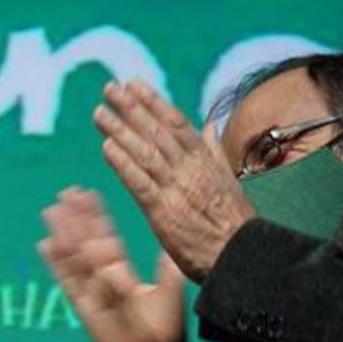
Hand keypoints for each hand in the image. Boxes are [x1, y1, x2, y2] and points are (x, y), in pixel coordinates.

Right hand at [39, 187, 184, 341]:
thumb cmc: (163, 327)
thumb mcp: (170, 289)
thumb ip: (167, 265)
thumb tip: (174, 236)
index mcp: (121, 269)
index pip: (106, 236)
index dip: (96, 216)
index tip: (87, 193)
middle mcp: (102, 275)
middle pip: (85, 241)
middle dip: (76, 217)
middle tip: (65, 192)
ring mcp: (90, 289)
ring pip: (73, 255)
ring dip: (63, 233)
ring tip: (52, 210)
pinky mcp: (82, 304)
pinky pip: (67, 281)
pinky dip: (56, 264)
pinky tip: (45, 244)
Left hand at [94, 80, 255, 281]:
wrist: (243, 256)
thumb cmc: (235, 224)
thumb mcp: (229, 180)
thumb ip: (214, 152)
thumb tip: (208, 125)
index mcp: (205, 161)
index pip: (176, 124)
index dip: (153, 103)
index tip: (135, 85)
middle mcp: (190, 170)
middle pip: (157, 132)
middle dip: (132, 108)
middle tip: (109, 88)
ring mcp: (177, 190)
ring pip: (145, 153)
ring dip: (120, 130)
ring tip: (99, 112)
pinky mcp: (164, 213)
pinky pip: (140, 183)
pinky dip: (124, 164)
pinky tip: (106, 147)